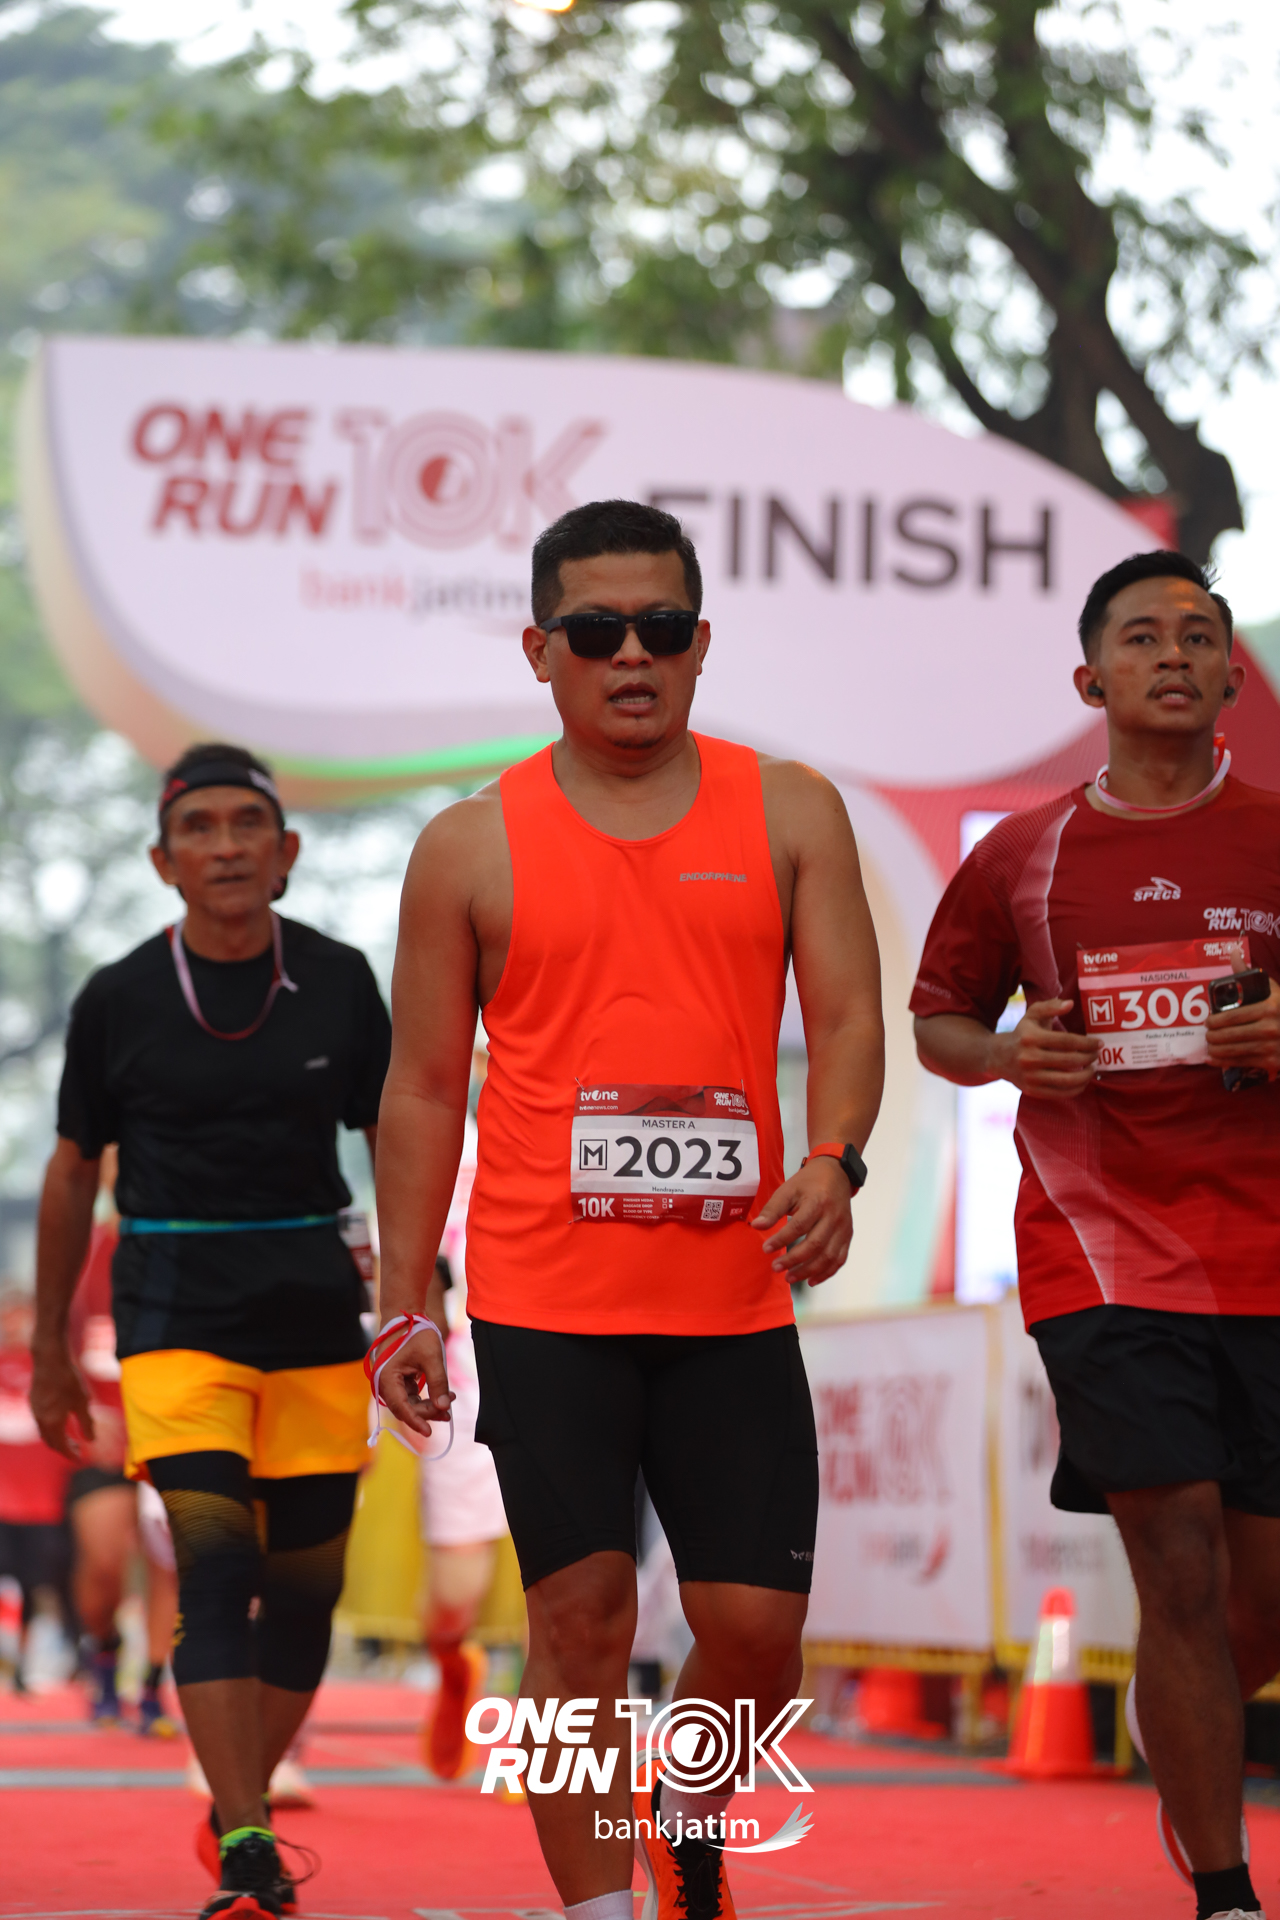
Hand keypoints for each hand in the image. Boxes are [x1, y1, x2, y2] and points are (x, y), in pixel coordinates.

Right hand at [29, 1343, 93, 1460]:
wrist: (49, 1358)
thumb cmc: (69, 1379)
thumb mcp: (82, 1402)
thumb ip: (86, 1423)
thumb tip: (91, 1440)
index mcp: (52, 1423)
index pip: (61, 1446)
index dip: (70, 1454)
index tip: (80, 1459)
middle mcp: (40, 1419)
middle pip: (50, 1441)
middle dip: (63, 1448)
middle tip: (77, 1450)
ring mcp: (34, 1410)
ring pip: (44, 1432)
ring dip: (56, 1438)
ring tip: (70, 1437)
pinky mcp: (33, 1401)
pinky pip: (40, 1421)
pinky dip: (51, 1427)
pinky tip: (61, 1420)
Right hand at [378, 1327, 454, 1441]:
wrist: (405, 1316)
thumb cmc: (416, 1333)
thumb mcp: (432, 1357)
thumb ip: (438, 1383)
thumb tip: (444, 1408)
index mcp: (387, 1378)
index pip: (401, 1408)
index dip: (416, 1421)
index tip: (429, 1432)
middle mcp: (385, 1384)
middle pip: (405, 1408)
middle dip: (427, 1412)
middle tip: (448, 1412)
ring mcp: (391, 1383)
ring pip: (409, 1404)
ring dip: (428, 1406)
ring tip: (449, 1401)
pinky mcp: (398, 1381)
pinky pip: (411, 1396)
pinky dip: (426, 1398)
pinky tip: (443, 1396)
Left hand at [751, 1154, 853, 1286]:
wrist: (836, 1174)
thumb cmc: (808, 1183)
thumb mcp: (788, 1189)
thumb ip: (773, 1209)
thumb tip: (757, 1226)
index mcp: (818, 1202)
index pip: (799, 1225)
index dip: (782, 1239)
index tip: (766, 1249)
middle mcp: (833, 1217)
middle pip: (815, 1244)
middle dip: (794, 1260)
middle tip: (775, 1268)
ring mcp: (843, 1228)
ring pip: (829, 1256)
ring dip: (808, 1271)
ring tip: (789, 1277)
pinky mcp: (848, 1236)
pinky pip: (840, 1259)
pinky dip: (826, 1273)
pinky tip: (811, 1280)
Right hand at [989, 998, 1098, 1097]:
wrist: (997, 1057)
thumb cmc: (1022, 1033)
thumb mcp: (1032, 1015)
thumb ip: (1051, 1006)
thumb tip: (1070, 1004)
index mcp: (1030, 1038)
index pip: (1066, 1041)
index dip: (1087, 1043)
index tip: (1099, 1044)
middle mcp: (1029, 1058)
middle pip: (1069, 1060)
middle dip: (1089, 1058)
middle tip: (1097, 1055)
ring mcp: (1030, 1077)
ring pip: (1067, 1080)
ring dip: (1086, 1076)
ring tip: (1092, 1069)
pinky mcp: (1032, 1091)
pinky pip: (1060, 1094)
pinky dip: (1076, 1089)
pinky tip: (1083, 1081)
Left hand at [1206, 975, 1279, 1074]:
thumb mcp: (1273, 990)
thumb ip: (1250, 974)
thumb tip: (1233, 952)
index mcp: (1270, 1007)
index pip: (1233, 1016)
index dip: (1215, 1020)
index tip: (1208, 1021)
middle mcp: (1270, 1028)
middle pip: (1230, 1034)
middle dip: (1213, 1036)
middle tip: (1207, 1034)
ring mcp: (1272, 1047)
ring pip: (1234, 1050)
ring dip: (1216, 1050)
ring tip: (1209, 1046)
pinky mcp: (1272, 1062)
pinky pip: (1242, 1062)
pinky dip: (1224, 1062)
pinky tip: (1214, 1059)